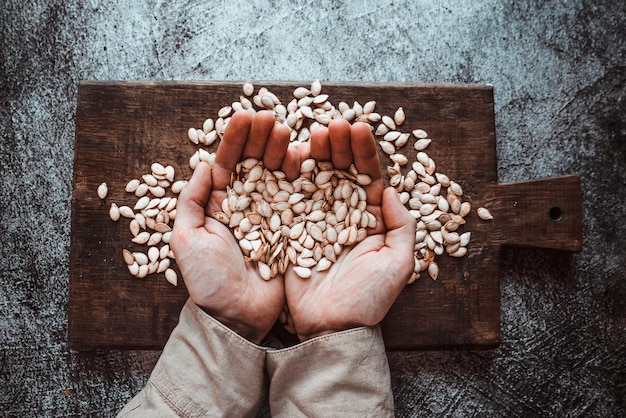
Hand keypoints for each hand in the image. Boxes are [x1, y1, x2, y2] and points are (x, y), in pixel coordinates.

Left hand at [170, 110, 298, 343]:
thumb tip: (202, 163)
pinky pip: (297, 199)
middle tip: (270, 117)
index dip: (236, 140)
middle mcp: (245, 206)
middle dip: (261, 138)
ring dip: (281, 152)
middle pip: (254, 163)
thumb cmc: (207, 281)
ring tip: (287, 132)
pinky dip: (301, 178)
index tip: (245, 115)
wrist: (236, 317)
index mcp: (219, 205)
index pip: (227, 163)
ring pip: (277, 176)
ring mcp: (270, 216)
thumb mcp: (186, 238)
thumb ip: (192, 200)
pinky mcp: (291, 229)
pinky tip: (305, 157)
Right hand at [284, 119, 416, 340]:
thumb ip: (402, 225)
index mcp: (372, 218)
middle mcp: (344, 213)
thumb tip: (391, 188)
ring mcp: (317, 219)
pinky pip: (292, 197)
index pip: (369, 176)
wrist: (331, 327)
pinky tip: (291, 154)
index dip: (365, 151)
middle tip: (335, 124)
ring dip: (316, 154)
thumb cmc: (368, 299)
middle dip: (339, 145)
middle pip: (341, 170)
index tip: (359, 128)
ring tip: (315, 133)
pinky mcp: (292, 228)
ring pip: (316, 178)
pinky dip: (291, 175)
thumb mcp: (399, 262)